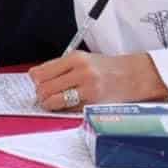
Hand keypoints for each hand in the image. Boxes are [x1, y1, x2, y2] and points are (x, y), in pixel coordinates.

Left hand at [29, 51, 167, 110]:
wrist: (133, 76)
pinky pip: (69, 109)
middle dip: (40, 94)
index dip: (35, 80)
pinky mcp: (93, 104)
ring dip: (48, 103)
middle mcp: (81, 72)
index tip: (37, 82)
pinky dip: (64, 109)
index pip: (41, 72)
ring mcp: (88, 89)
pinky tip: (68, 104)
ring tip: (52, 102)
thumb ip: (60, 66)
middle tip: (43, 95)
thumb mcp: (82, 59)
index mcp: (75, 58)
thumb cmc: (106, 68)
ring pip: (54, 101)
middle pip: (45, 88)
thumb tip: (36, 77)